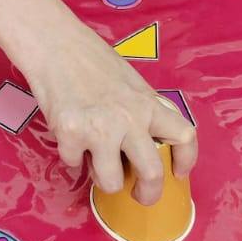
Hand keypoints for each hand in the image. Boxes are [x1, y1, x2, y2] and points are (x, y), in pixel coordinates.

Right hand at [17, 16, 197, 204]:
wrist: (55, 45)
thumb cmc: (91, 60)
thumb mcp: (130, 82)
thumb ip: (143, 111)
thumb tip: (149, 142)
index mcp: (148, 103)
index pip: (185, 136)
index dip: (187, 160)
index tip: (178, 173)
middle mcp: (129, 118)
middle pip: (152, 173)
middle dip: (147, 194)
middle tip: (139, 196)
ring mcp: (100, 129)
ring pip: (111, 182)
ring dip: (103, 180)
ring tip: (96, 164)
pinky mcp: (70, 134)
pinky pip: (74, 165)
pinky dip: (71, 158)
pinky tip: (69, 140)